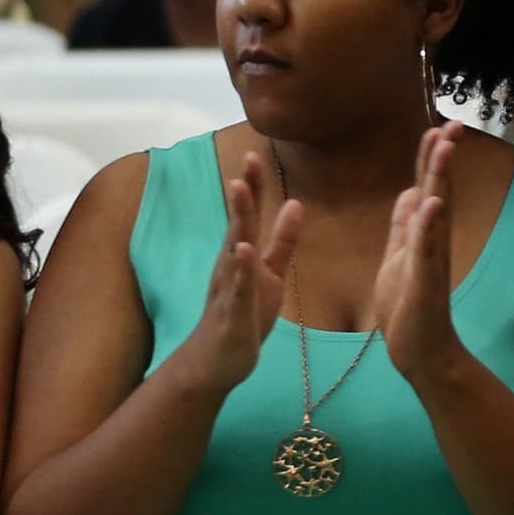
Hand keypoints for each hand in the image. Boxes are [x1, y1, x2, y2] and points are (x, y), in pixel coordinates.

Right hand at [172, 149, 299, 398]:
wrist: (218, 361)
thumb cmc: (244, 314)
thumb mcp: (270, 273)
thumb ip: (282, 241)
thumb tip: (296, 204)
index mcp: (243, 255)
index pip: (248, 214)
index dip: (254, 185)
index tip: (256, 153)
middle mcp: (232, 266)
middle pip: (238, 223)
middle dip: (244, 192)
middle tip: (248, 158)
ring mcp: (230, 288)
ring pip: (234, 249)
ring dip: (238, 220)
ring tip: (240, 189)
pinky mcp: (234, 313)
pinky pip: (239, 288)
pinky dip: (242, 268)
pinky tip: (245, 249)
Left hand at [374, 126, 473, 383]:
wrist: (419, 350)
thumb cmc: (408, 308)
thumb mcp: (400, 258)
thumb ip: (405, 226)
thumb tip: (410, 193)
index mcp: (423, 234)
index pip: (428, 187)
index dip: (430, 157)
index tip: (438, 126)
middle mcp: (433, 241)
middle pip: (439, 189)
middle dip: (442, 156)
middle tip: (452, 123)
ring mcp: (431, 259)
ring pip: (437, 211)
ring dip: (440, 178)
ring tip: (444, 147)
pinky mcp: (425, 280)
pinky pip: (427, 248)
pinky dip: (430, 224)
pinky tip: (433, 202)